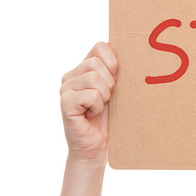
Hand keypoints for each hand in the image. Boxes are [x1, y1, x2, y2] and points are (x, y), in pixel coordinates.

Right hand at [60, 42, 117, 163]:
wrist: (97, 148)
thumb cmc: (110, 119)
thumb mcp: (117, 90)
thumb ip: (116, 70)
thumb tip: (130, 50)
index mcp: (83, 68)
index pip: (100, 46)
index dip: (113, 62)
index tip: (116, 81)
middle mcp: (71, 76)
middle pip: (96, 63)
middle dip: (110, 83)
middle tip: (107, 99)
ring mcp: (65, 89)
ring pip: (94, 78)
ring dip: (104, 96)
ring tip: (99, 108)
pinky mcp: (65, 103)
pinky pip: (91, 95)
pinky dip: (97, 106)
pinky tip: (91, 114)